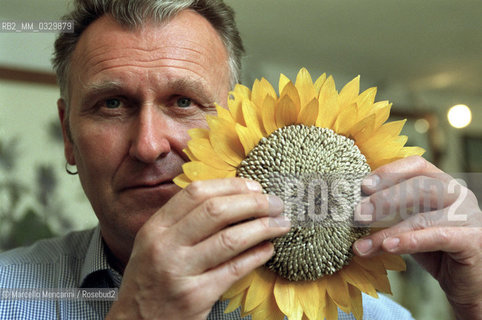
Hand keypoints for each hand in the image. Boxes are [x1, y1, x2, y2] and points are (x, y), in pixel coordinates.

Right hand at [106, 178, 289, 319]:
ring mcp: (179, 272)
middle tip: (276, 203)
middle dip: (253, 203)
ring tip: (281, 224)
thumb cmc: (150, 280)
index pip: (196, 193)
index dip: (231, 186)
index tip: (254, 186)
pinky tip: (268, 249)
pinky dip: (256, 256)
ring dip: (263, 227)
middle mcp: (165, 246)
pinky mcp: (196, 297)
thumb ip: (183, 220)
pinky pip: (234, 270)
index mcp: (155, 227)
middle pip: (216, 211)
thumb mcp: (154, 243)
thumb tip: (231, 198)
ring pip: (230, 239)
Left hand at [353, 156, 481, 319]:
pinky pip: (437, 237)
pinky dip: (410, 241)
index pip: (416, 166)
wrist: (468, 282)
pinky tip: (388, 247)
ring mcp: (469, 217)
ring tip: (362, 245)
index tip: (363, 186)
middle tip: (357, 214)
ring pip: (422, 218)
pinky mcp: (473, 241)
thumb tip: (351, 210)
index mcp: (442, 182)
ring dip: (386, 232)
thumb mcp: (408, 225)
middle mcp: (458, 194)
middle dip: (384, 200)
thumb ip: (388, 214)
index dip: (389, 172)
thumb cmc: (435, 249)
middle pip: (420, 186)